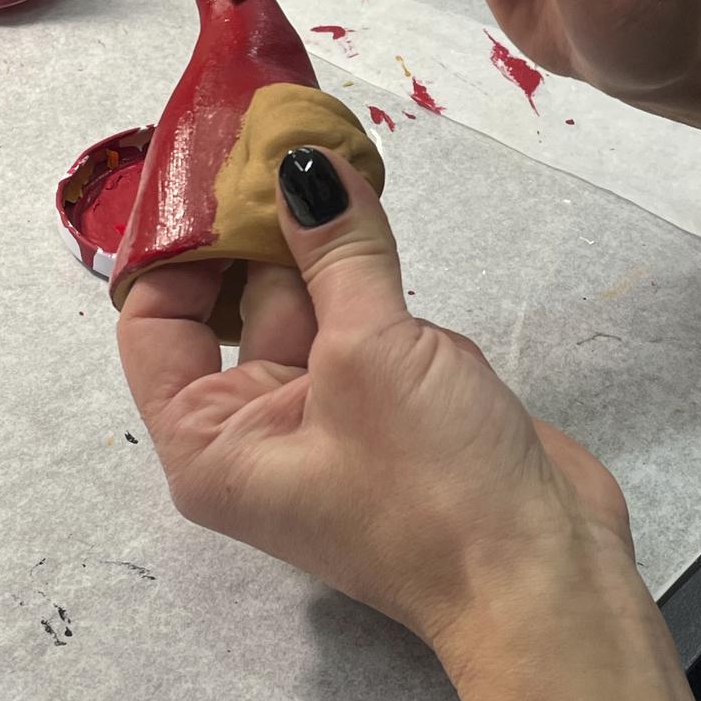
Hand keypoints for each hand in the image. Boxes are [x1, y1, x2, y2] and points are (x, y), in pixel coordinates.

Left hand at [118, 145, 698, 700]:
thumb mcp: (369, 354)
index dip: (176, 243)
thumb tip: (302, 163)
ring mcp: (329, 410)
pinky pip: (363, 313)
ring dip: (314, 231)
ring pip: (306, 300)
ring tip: (314, 134)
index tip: (209, 162)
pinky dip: (366, 260)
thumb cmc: (429, 481)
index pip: (155, 323)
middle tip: (268, 124)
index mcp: (211, 442)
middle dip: (253, 221)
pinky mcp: (393, 398)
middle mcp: (257, 427)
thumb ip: (335, 250)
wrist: (545, 576)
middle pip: (234, 303)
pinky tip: (366, 188)